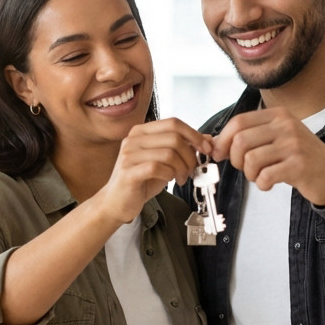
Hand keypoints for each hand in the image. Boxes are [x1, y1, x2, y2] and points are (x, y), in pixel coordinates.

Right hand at [97, 119, 211, 222]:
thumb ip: (182, 148)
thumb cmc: (142, 181)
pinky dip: (170, 175)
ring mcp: (129, 155)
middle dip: (190, 155)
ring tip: (181, 178)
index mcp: (142, 131)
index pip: (173, 123)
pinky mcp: (128, 172)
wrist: (117, 202)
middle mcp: (133, 139)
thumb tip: (207, 138)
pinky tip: (170, 181)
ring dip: (182, 168)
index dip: (194, 134)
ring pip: (168, 153)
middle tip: (192, 169)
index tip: (206, 148)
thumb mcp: (165, 162)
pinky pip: (157, 168)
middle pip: (174, 138)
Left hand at [212, 108, 324, 205]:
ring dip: (249, 174)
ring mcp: (293, 145)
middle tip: (246, 168)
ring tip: (260, 176)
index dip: (223, 140)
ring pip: (250, 159)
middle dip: (235, 160)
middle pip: (241, 141)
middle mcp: (286, 126)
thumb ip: (248, 136)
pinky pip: (265, 176)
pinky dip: (262, 184)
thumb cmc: (299, 156)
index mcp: (278, 115)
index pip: (239, 122)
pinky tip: (270, 183)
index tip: (219, 154)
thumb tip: (211, 142)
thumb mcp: (276, 138)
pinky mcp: (299, 165)